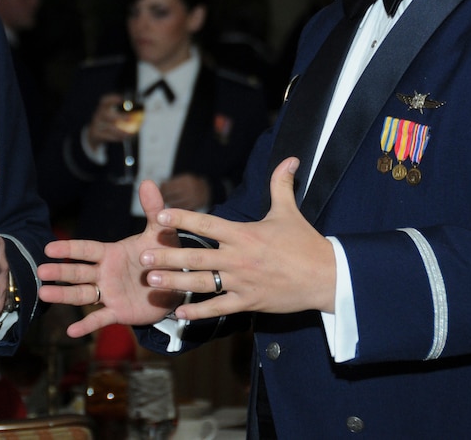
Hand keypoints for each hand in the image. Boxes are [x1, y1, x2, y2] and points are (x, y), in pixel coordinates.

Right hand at [38, 180, 184, 338]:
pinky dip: (87, 326)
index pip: (86, 250)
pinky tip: (71, 333)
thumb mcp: (161, 233)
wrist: (177, 284)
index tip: (49, 248)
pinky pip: (100, 319)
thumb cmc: (164, 255)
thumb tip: (149, 181)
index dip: (69, 249)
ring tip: (43, 294)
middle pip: (78, 272)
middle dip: (60, 271)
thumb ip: (153, 209)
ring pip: (83, 294)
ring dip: (64, 295)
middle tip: (40, 271)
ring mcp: (109, 293)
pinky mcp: (119, 312)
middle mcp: (105, 273)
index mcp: (111, 253)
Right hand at [85, 93, 133, 149]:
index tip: (121, 99)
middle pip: (106, 114)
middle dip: (119, 116)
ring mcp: (95, 124)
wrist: (95, 135)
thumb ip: (128, 115)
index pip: (105, 101)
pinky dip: (116, 137)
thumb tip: (144, 114)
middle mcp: (98, 114)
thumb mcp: (116, 117)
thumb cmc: (110, 123)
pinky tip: (124, 138)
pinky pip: (106, 136)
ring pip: (108, 127)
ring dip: (121, 131)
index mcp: (103, 107)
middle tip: (130, 119)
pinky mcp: (95, 134)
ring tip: (131, 133)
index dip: (112, 99)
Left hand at [140, 158, 336, 320]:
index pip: (208, 225)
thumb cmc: (306, 243)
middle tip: (143, 256)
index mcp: (245, 234)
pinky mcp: (250, 302)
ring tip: (151, 282)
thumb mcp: (290, 212)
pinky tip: (180, 312)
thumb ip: (281, 185)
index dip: (183, 219)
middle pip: (197, 257)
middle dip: (168, 257)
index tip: (161, 216)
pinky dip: (199, 312)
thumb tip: (289, 158)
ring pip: (203, 283)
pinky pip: (220, 308)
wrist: (327, 277)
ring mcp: (243, 282)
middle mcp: (239, 258)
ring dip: (175, 283)